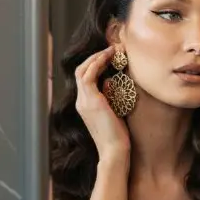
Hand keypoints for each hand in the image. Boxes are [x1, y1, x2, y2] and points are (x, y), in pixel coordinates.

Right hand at [74, 46, 130, 160]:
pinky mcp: (91, 101)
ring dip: (97, 56)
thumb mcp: (114, 112)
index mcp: (85, 105)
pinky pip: (90, 75)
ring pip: (83, 70)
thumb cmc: (118, 137)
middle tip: (112, 48)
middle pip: (81, 70)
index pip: (85, 78)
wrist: (115, 152)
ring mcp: (84, 101)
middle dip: (95, 57)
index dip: (95, 64)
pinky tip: (110, 57)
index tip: (110, 56)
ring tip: (112, 49)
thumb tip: (108, 81)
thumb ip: (108, 97)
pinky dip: (99, 62)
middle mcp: (81, 102)